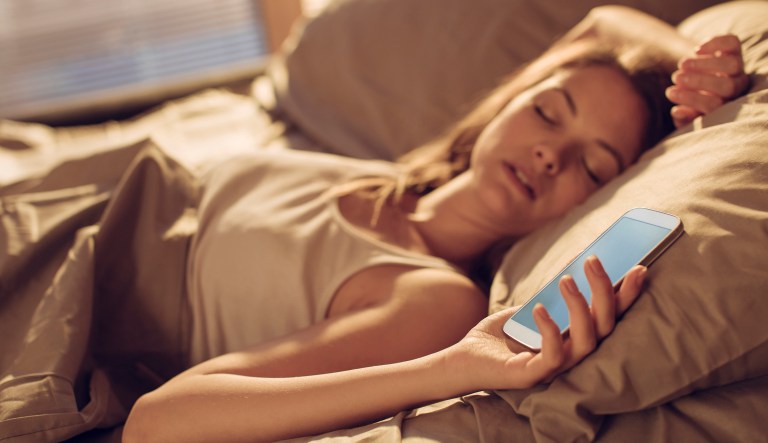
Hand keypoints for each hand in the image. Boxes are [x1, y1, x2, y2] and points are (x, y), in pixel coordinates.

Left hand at [445, 257, 646, 391]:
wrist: (464, 358)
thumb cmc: (500, 334)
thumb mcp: (529, 307)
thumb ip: (552, 295)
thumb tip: (576, 264)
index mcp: (575, 338)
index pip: (609, 317)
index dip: (626, 295)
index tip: (639, 267)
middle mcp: (572, 355)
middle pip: (606, 327)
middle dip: (606, 292)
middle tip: (593, 261)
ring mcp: (555, 368)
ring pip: (587, 341)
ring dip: (581, 307)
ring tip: (566, 279)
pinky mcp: (532, 376)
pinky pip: (553, 356)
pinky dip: (551, 330)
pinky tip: (539, 308)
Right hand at [666, 34, 749, 127]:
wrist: (699, 82)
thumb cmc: (691, 103)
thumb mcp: (685, 116)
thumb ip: (683, 118)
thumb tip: (678, 111)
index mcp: (724, 107)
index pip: (714, 105)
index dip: (691, 99)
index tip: (671, 92)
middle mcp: (736, 88)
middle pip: (727, 86)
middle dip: (699, 81)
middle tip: (676, 78)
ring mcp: (737, 68)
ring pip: (732, 64)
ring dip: (704, 63)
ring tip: (682, 64)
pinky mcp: (735, 50)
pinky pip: (732, 43)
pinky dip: (714, 43)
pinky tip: (696, 50)